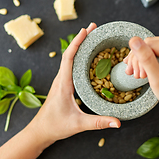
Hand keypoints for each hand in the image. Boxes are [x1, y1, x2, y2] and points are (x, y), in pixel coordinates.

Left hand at [28, 23, 120, 144]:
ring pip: (70, 58)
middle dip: (81, 38)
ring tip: (92, 36)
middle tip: (93, 27)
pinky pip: (71, 65)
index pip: (69, 58)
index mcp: (63, 84)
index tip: (85, 30)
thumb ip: (98, 122)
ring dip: (79, 45)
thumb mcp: (78, 124)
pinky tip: (87, 56)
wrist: (40, 131)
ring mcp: (61, 81)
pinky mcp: (63, 84)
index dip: (77, 42)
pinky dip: (78, 55)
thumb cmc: (55, 126)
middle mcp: (61, 79)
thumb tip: (117, 122)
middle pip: (70, 53)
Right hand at [124, 37, 158, 118]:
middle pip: (149, 43)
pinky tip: (140, 70)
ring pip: (148, 46)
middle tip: (136, 75)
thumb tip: (134, 40)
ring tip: (138, 75)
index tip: (138, 74)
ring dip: (140, 61)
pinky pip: (153, 49)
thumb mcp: (158, 79)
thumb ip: (146, 59)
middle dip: (139, 60)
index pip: (150, 44)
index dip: (139, 58)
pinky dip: (145, 60)